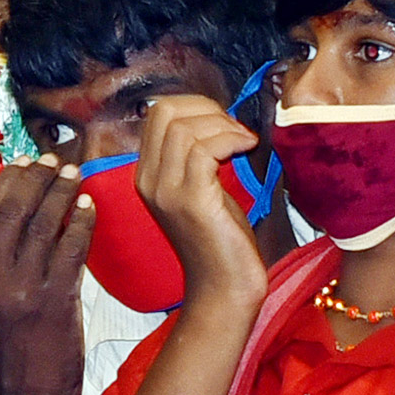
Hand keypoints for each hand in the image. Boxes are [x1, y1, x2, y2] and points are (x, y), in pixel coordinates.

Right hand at [0, 154, 93, 394]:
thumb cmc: (10, 354)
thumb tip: (13, 216)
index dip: (6, 181)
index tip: (24, 163)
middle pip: (12, 209)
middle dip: (35, 177)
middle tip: (53, 162)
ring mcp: (21, 290)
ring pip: (42, 222)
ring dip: (60, 191)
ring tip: (74, 175)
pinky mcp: (55, 301)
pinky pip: (70, 248)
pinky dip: (81, 222)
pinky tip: (88, 207)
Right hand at [135, 96, 266, 308]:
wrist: (223, 288)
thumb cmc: (220, 238)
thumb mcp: (201, 188)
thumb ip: (197, 155)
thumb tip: (216, 118)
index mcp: (147, 174)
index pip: (157, 113)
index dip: (195, 106)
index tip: (224, 123)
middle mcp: (148, 180)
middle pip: (165, 112)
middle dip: (207, 109)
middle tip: (234, 129)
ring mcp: (166, 190)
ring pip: (184, 127)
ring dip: (223, 125)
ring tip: (244, 141)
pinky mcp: (191, 200)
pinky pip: (205, 149)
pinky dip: (231, 139)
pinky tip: (247, 148)